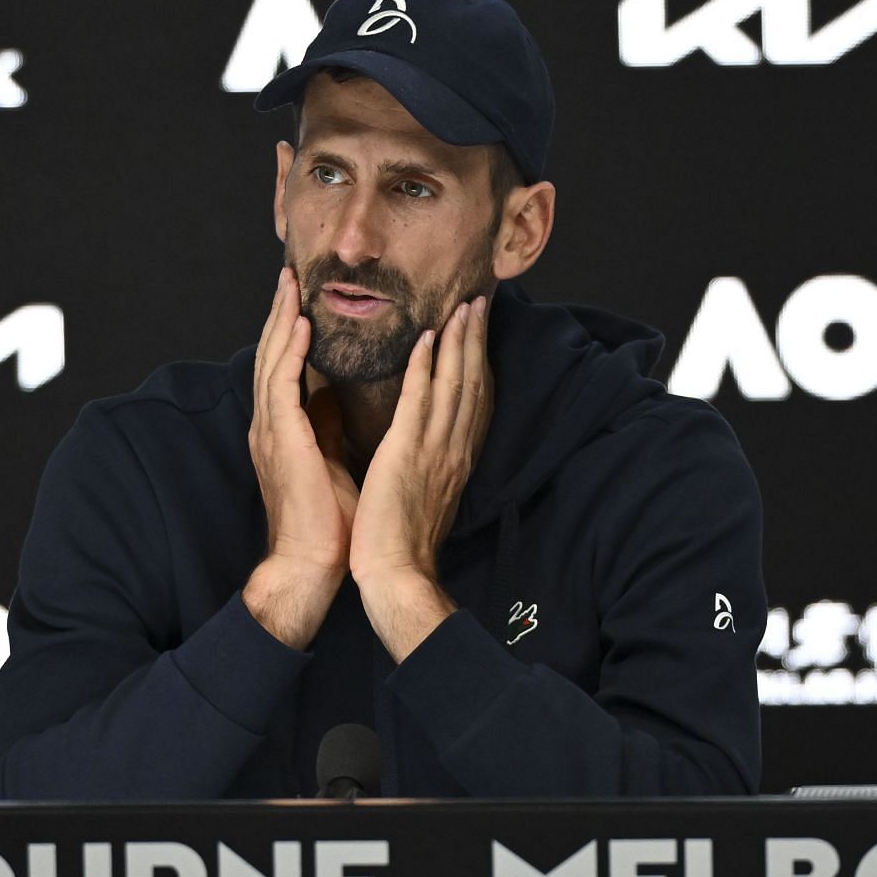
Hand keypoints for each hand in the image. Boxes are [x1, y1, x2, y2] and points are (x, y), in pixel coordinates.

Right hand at [250, 267, 359, 581]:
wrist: (313, 563)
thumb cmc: (328, 522)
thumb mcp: (331, 460)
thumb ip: (326, 427)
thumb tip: (334, 398)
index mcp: (282, 431)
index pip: (283, 367)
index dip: (288, 331)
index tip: (301, 298)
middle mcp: (270, 425)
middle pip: (270, 355)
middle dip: (279, 313)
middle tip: (289, 274)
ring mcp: (270, 431)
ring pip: (271, 361)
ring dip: (280, 320)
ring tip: (290, 284)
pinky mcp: (281, 439)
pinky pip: (281, 384)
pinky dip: (288, 351)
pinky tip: (299, 324)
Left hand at [349, 293, 492, 590]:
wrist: (395, 574)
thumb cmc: (400, 540)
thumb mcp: (422, 492)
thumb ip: (425, 461)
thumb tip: (416, 439)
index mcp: (456, 459)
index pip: (475, 401)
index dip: (479, 362)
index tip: (479, 330)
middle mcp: (454, 449)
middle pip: (473, 384)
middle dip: (477, 341)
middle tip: (480, 302)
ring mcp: (435, 451)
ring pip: (454, 385)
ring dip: (459, 342)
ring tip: (463, 307)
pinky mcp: (407, 455)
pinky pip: (419, 403)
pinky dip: (426, 368)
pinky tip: (427, 339)